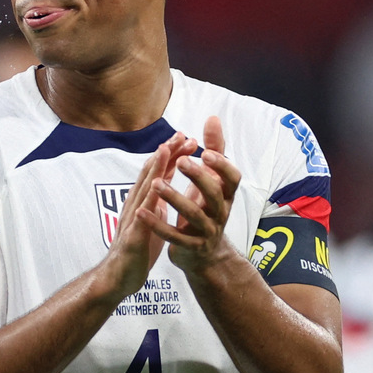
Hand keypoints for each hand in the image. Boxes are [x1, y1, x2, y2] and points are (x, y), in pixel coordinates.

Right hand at [105, 131, 197, 295]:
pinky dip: (148, 202)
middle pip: (151, 173)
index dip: (171, 154)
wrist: (118, 277)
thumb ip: (156, 202)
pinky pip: (141, 218)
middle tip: (182, 134)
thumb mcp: (151, 220)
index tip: (187, 138)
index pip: (158, 172)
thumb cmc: (136, 249)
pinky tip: (156, 190)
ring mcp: (132, 219)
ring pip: (144, 188)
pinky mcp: (133, 237)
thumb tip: (165, 185)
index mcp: (143, 202)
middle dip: (166, 153)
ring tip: (165, 150)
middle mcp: (136, 204)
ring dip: (155, 169)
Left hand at [138, 116, 241, 272]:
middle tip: (180, 161)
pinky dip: (157, 224)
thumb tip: (212, 117)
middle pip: (214, 194)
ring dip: (174, 198)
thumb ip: (214, 149)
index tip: (206, 152)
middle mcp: (220, 212)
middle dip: (198, 177)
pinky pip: (174, 236)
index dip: (222, 166)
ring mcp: (207, 231)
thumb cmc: (206, 208)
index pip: (232, 178)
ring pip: (193, 214)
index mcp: (226, 195)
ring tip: (155, 184)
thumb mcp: (212, 180)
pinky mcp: (191, 247)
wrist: (204, 254)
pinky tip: (140, 212)